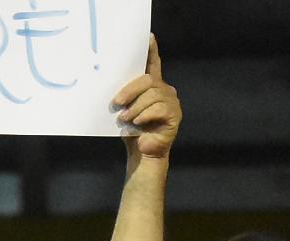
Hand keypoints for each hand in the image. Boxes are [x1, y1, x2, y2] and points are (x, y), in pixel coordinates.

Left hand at [112, 35, 179, 160]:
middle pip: (149, 80)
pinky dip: (145, 115)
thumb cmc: (132, 131)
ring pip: (152, 95)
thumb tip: (114, 91)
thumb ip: (125, 97)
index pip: (153, 65)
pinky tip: (137, 122)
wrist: (141, 153)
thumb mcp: (125, 110)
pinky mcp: (175, 114)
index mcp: (152, 87)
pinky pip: (159, 108)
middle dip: (130, 90)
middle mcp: (165, 90)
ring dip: (135, 107)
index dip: (151, 51)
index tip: (148, 38)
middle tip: (116, 103)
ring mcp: (172, 101)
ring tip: (125, 118)